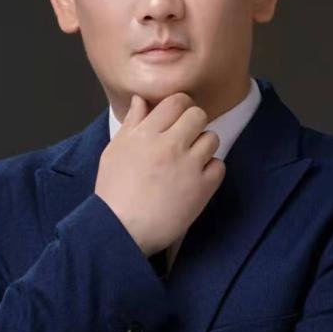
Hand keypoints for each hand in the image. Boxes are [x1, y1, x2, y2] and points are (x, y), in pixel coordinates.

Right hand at [94, 93, 225, 256]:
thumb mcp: (113, 152)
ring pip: (211, 138)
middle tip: (185, 138)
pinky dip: (210, 171)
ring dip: (202, 147)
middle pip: (198, 115)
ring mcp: (188, 166)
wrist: (121, 230)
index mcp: (145, 134)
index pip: (175, 101)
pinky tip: (195, 179)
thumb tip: (141, 100)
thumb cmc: (113, 193)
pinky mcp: (202, 188)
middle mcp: (169, 145)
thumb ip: (132, 124)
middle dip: (193, 124)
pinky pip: (219, 166)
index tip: (178, 117)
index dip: (180, 106)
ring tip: (189, 161)